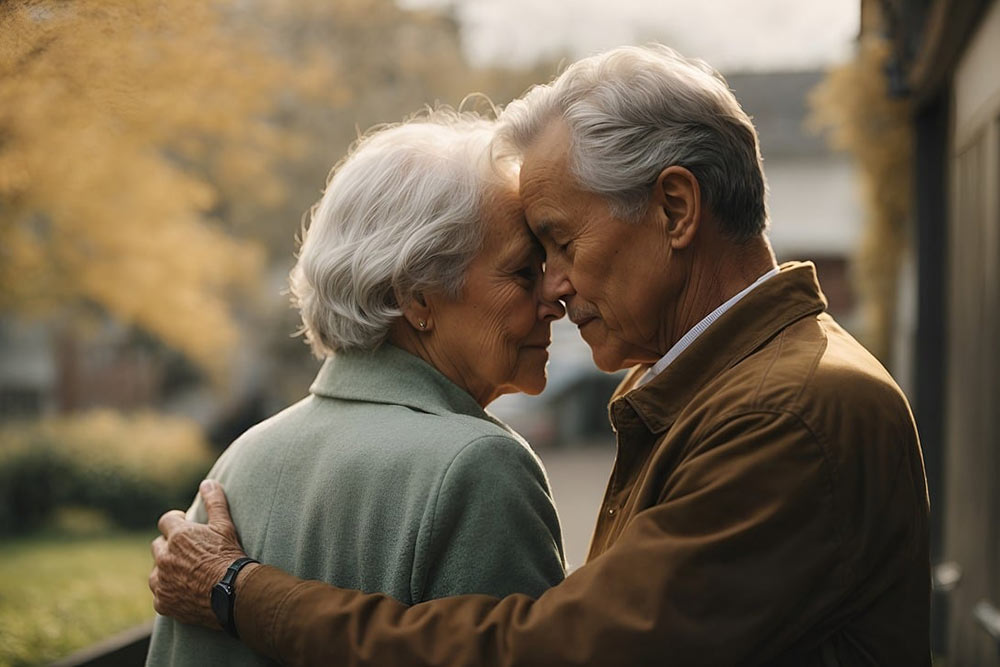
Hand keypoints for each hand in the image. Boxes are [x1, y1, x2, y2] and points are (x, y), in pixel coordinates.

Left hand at [149, 479, 251, 627]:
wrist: (234, 594)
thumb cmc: (230, 557)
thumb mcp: (225, 526)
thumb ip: (214, 502)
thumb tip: (208, 482)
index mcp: (178, 536)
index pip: (166, 521)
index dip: (176, 522)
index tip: (184, 526)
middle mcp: (165, 558)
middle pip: (158, 546)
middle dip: (170, 546)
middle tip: (188, 552)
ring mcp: (162, 582)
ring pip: (156, 571)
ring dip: (166, 570)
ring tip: (186, 573)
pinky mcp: (163, 602)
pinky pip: (160, 594)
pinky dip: (169, 592)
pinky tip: (185, 592)